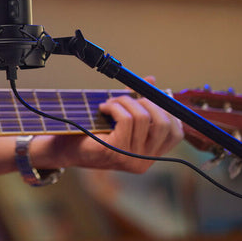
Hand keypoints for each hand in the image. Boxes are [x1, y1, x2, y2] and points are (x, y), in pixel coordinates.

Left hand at [34, 78, 182, 172]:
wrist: (65, 148)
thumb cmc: (93, 132)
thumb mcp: (120, 117)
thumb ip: (138, 101)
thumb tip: (152, 80)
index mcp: (150, 155)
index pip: (176, 134)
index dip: (169, 111)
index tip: (155, 96)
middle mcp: (144, 161)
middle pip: (164, 123)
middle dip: (147, 102)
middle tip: (127, 98)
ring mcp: (130, 159)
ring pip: (143, 118)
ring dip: (125, 102)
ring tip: (110, 103)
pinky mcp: (114, 151)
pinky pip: (125, 120)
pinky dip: (115, 107)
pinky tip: (104, 108)